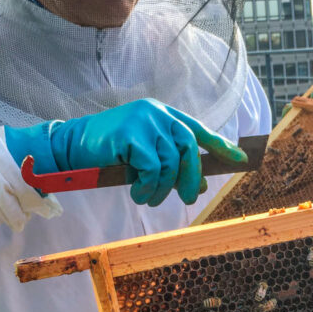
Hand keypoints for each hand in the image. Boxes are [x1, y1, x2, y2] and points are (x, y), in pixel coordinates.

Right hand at [4, 99, 245, 205]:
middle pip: (188, 147)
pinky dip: (148, 186)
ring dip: (162, 188)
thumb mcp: (144, 156)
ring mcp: (143, 120)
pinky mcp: (130, 133)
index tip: (239, 159)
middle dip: (192, 177)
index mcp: (162, 114)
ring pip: (170, 162)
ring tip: (148, 198)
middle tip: (188, 198)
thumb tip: (202, 183)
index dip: (219, 145)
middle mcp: (156, 113)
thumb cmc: (110, 153)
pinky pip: (152, 168)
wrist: (72, 147)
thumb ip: (170, 162)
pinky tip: (137, 193)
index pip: (197, 130)